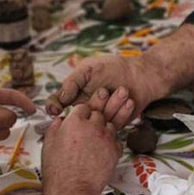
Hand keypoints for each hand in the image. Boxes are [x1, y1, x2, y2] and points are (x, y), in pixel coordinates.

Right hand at [42, 104, 121, 194]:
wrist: (72, 190)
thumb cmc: (58, 171)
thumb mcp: (48, 143)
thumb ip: (55, 127)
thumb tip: (60, 121)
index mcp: (75, 122)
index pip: (83, 107)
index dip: (81, 115)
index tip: (80, 120)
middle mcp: (93, 127)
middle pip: (98, 114)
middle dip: (93, 121)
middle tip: (88, 132)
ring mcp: (106, 138)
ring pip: (110, 125)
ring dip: (104, 131)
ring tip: (95, 142)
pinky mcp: (115, 150)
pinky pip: (116, 141)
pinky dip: (110, 144)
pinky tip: (101, 152)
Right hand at [45, 55, 161, 121]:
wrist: (139, 75)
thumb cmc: (113, 68)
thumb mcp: (88, 68)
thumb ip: (73, 81)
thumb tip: (60, 98)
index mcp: (74, 95)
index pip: (57, 104)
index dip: (53, 107)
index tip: (55, 108)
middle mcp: (84, 108)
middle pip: (76, 115)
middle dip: (92, 103)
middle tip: (104, 90)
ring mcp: (98, 119)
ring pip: (96, 120)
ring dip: (110, 105)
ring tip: (122, 90)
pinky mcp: (113, 126)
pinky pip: (112, 125)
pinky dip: (121, 111)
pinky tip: (128, 99)